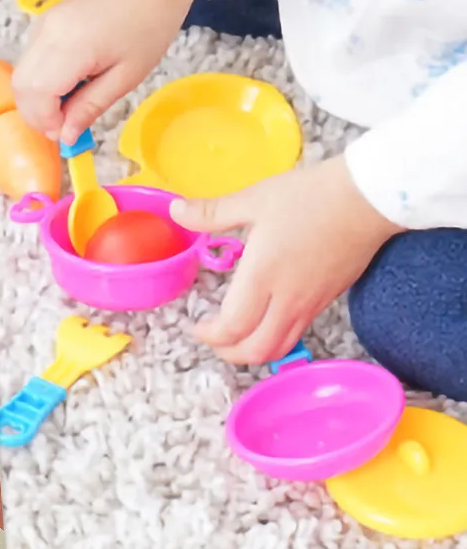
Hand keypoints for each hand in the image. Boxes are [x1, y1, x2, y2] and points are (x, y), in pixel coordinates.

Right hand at [13, 0, 200, 141]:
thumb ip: (91, 106)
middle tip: (64, 126)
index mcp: (71, 47)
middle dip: (36, 114)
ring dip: (37, 99)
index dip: (46, 121)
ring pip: (20, 75)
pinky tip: (66, 86)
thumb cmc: (147, 27)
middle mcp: (46, 35)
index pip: (36, 94)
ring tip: (68, 106)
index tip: (67, 133)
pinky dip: (39, 83)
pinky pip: (29, 62)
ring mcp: (41, 27)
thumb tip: (66, 136)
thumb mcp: (127, 76)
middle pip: (20, 86)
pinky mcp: (42, 25)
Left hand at [173, 158, 403, 364]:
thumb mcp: (254, 199)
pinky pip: (297, 332)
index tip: (195, 325)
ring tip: (234, 334)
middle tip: (211, 336)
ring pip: (279, 348)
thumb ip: (212, 212)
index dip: (209, 335)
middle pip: (256, 351)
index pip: (232, 328)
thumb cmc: (310, 196)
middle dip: (227, 352)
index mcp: (263, 277)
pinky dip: (274, 337)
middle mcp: (287, 299)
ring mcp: (311, 303)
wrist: (370, 198)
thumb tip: (177, 211)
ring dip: (252, 351)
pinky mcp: (328, 299)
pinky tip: (264, 318)